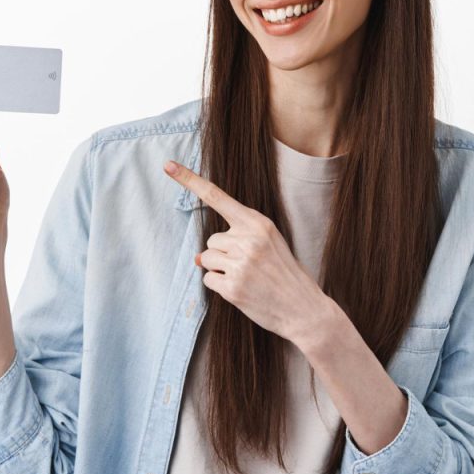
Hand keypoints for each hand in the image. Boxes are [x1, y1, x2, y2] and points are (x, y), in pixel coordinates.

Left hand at [162, 159, 330, 345]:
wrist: (304, 309)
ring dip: (220, 269)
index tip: (168, 165)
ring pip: (206, 258)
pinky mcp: (232, 287)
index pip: (217, 197)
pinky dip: (219, 286)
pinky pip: (208, 279)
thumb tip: (197, 258)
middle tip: (250, 267)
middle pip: (211, 239)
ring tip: (247, 278)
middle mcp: (248, 239)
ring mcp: (240, 264)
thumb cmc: (285, 274)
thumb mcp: (269, 245)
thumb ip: (236, 241)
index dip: (190, 180)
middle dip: (223, 254)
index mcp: (258, 223)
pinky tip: (241, 291)